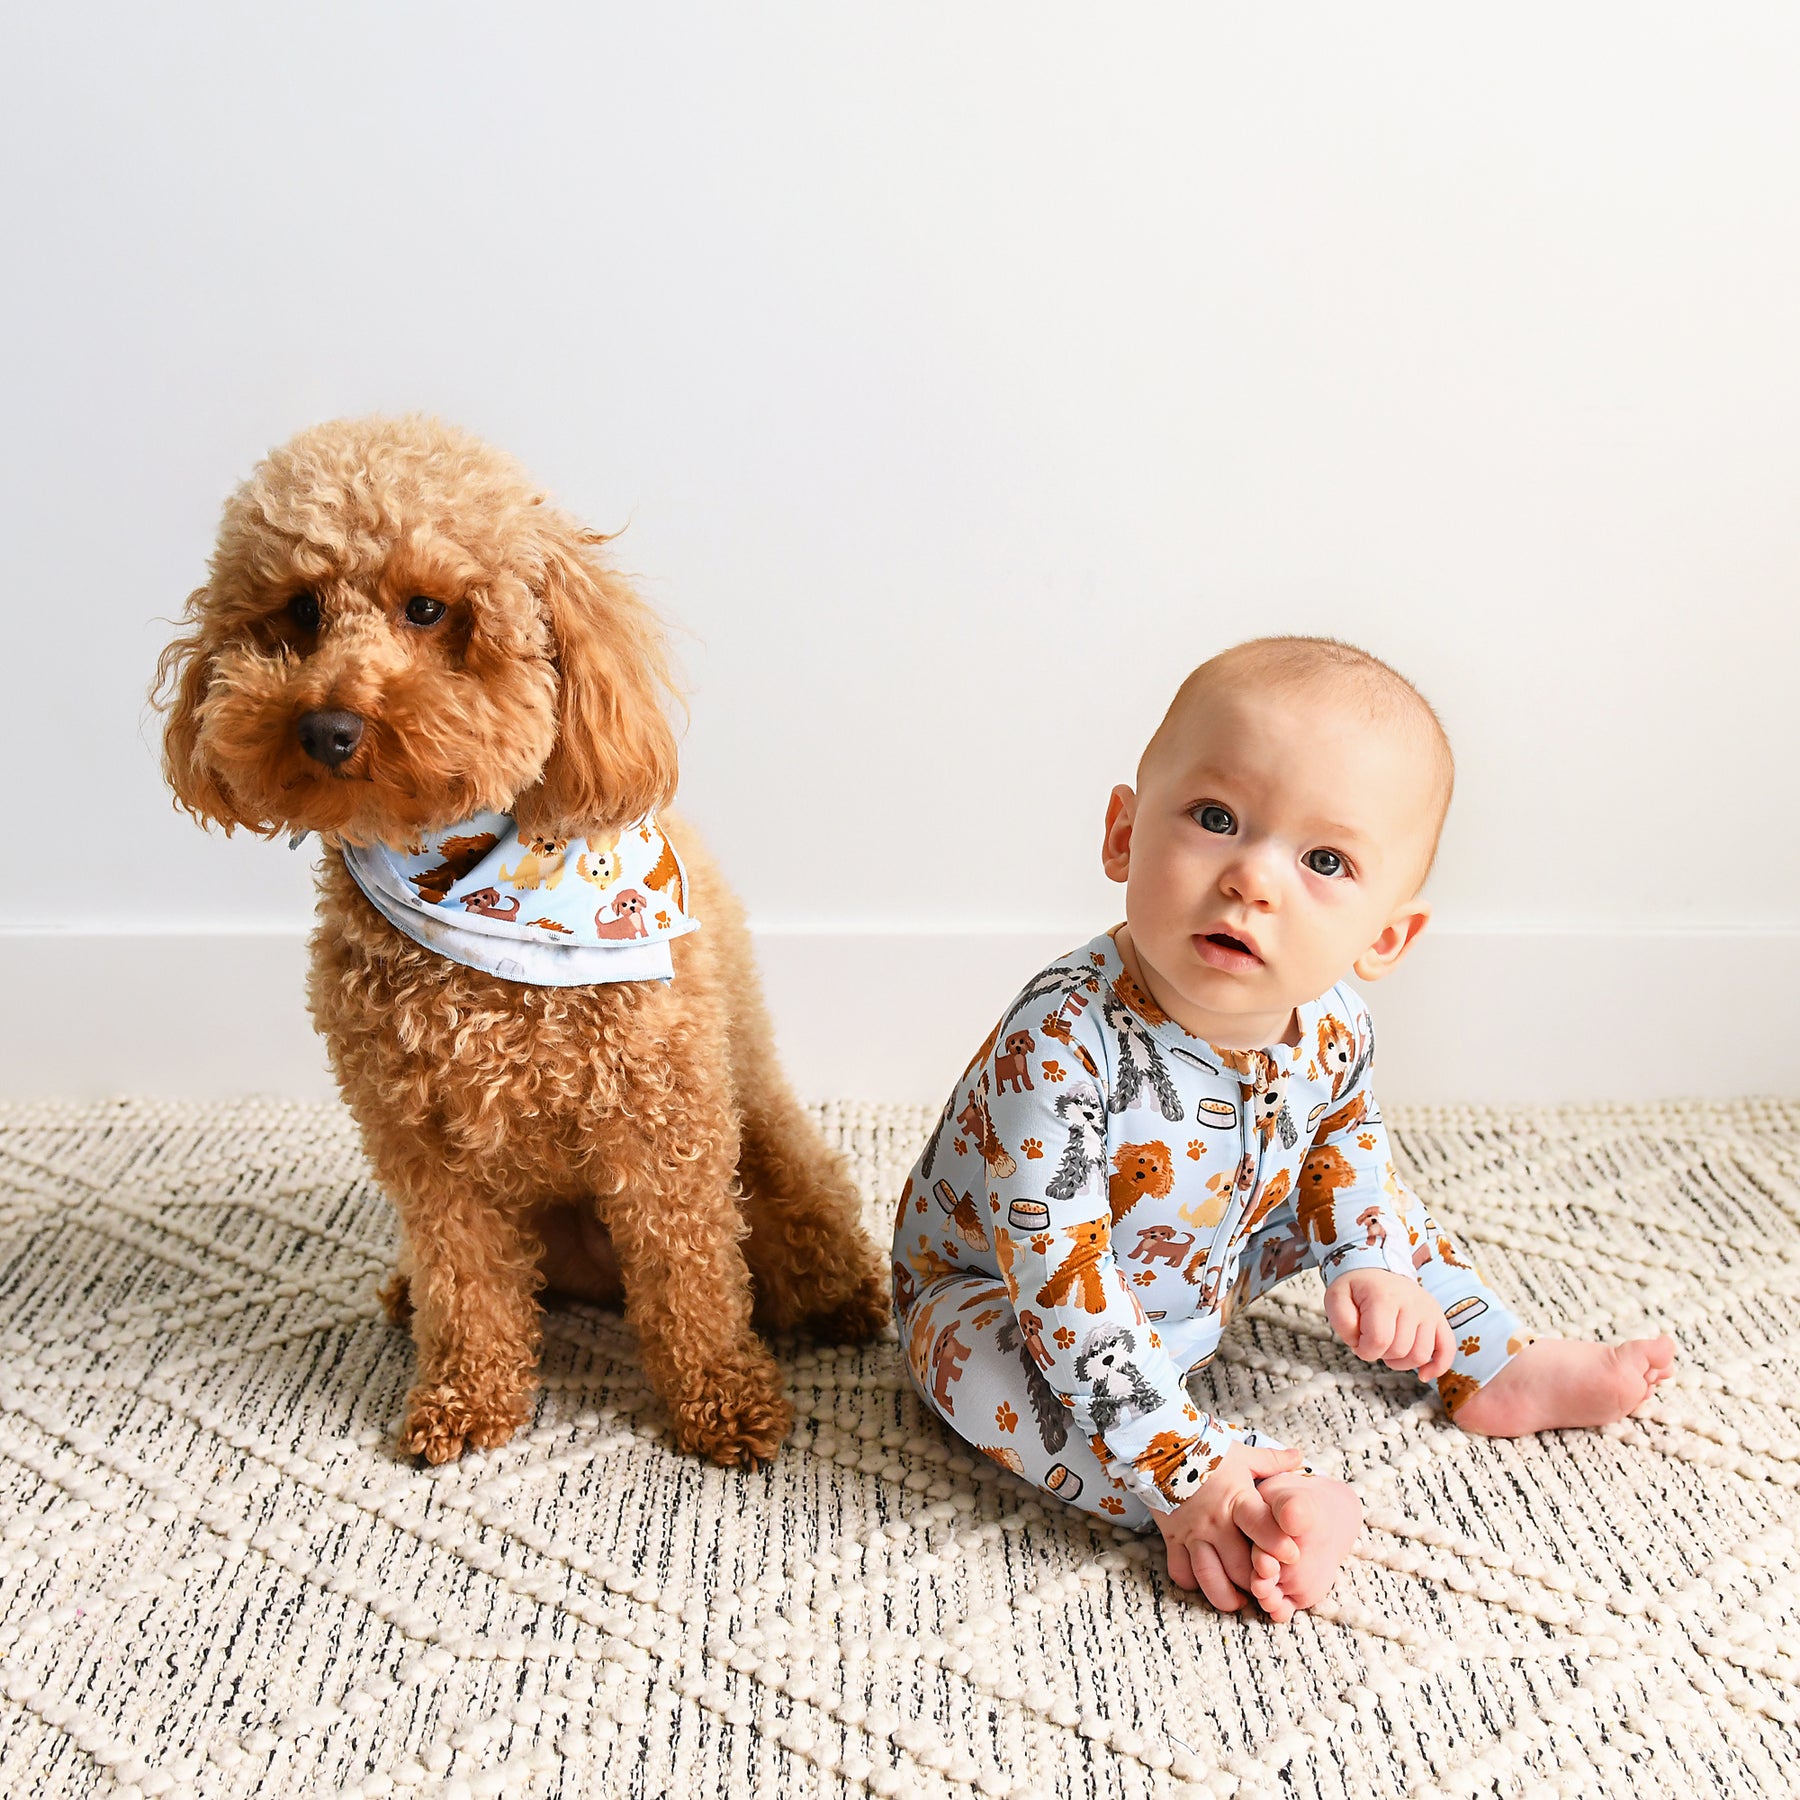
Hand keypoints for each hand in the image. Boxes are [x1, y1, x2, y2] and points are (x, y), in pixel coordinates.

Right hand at [1154, 1443, 1305, 1613]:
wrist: (1160, 1447)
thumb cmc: (1207, 1452)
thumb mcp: (1242, 1455)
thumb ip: (1272, 1460)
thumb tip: (1299, 1456)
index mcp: (1237, 1500)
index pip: (1261, 1526)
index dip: (1277, 1543)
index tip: (1292, 1557)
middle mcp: (1215, 1523)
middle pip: (1239, 1566)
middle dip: (1255, 1582)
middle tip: (1267, 1588)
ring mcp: (1192, 1534)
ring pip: (1209, 1577)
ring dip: (1226, 1595)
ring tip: (1239, 1601)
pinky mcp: (1172, 1539)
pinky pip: (1181, 1572)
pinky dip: (1193, 1583)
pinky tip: (1206, 1583)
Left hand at [1324, 1268, 1453, 1379]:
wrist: (1376, 1268)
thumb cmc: (1356, 1288)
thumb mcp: (1336, 1297)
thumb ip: (1341, 1321)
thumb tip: (1360, 1342)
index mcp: (1384, 1297)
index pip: (1379, 1341)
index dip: (1364, 1351)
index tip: (1357, 1342)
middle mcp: (1412, 1302)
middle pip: (1400, 1350)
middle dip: (1381, 1355)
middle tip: (1371, 1341)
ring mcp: (1428, 1310)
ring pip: (1421, 1355)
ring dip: (1401, 1362)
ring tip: (1389, 1348)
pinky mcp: (1439, 1318)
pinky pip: (1447, 1349)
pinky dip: (1438, 1367)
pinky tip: (1423, 1374)